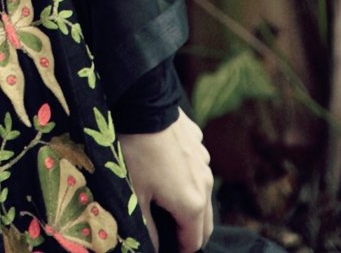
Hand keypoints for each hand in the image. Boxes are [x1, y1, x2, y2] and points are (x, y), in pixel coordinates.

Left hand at [120, 109, 213, 252]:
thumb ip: (146, 228)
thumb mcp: (134, 194)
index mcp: (193, 204)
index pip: (194, 243)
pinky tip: (164, 166)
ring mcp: (204, 161)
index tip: (164, 246)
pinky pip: (195, 167)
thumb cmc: (136, 152)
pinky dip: (185, 175)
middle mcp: (205, 184)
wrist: (143, 102)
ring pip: (202, 193)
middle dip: (188, 232)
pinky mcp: (198, 142)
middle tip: (166, 231)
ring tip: (163, 199)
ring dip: (189, 203)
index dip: (179, 250)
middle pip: (204, 223)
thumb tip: (153, 247)